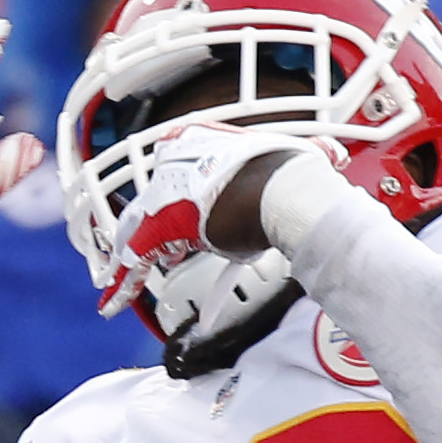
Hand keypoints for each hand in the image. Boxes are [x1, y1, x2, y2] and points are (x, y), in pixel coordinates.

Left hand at [99, 121, 336, 314]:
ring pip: (136, 229)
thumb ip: (305, 160)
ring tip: (118, 287)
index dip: (173, 200)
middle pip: (149, 201)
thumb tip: (330, 158)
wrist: (288, 189)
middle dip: (144, 229)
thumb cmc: (295, 174)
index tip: (180, 222)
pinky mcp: (163, 224)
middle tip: (151, 254)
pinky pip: (134, 259)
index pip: (174, 172)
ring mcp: (166, 190)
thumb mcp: (297, 158)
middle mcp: (175, 160)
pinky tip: (111, 304)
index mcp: (200, 138)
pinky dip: (122, 284)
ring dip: (128, 261)